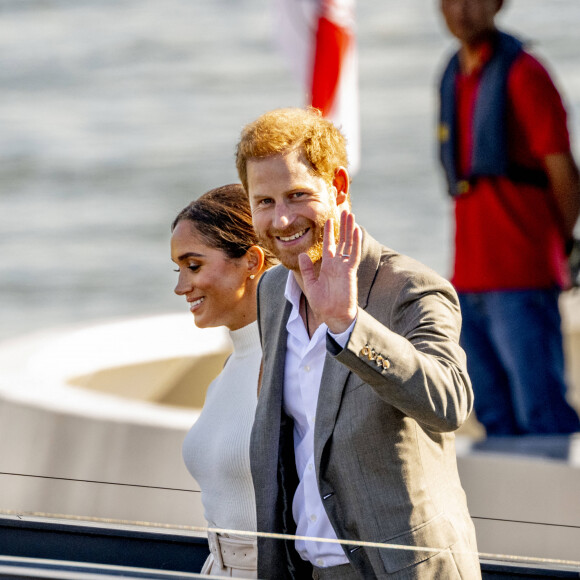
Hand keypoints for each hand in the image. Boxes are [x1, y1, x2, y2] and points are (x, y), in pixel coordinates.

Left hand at [298, 210, 360, 333]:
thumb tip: (302, 254)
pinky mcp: (349, 272)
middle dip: (342, 226)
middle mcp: (337, 264)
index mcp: (327, 266)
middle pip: (341, 240)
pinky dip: (355, 243)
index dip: (329, 232)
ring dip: (349, 230)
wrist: (333, 316)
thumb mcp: (310, 285)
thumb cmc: (323, 304)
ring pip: (349, 244)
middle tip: (345, 211)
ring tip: (351, 215)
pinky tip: (356, 231)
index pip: (329, 245)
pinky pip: (352, 255)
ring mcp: (344, 267)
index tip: (328, 219)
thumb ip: (306, 269)